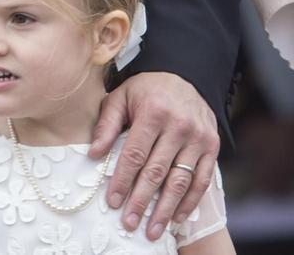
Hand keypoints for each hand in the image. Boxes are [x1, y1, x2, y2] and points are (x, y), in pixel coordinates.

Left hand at [90, 71, 218, 239]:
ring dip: (166, 208)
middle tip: (130, 223)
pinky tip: (177, 217)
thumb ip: (107, 124)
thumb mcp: (121, 97)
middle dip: (142, 200)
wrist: (184, 76)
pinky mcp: (212, 147)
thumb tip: (94, 154)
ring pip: (181, 180)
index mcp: (152, 112)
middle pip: (157, 171)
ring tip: (153, 228)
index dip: (123, 179)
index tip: (113, 201)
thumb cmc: (146, 90)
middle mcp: (178, 126)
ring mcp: (198, 138)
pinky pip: (201, 180)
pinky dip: (190, 201)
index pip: (135, 153)